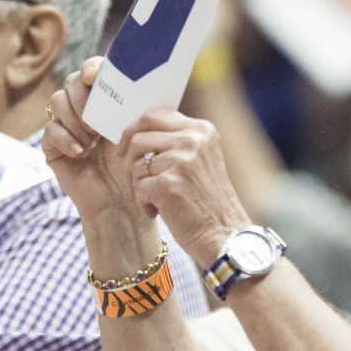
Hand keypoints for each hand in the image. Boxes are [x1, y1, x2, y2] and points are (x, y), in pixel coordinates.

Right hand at [41, 60, 138, 220]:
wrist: (122, 204)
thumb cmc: (136, 169)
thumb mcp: (141, 133)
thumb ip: (139, 106)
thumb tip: (144, 78)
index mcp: (106, 102)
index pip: (92, 71)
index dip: (90, 68)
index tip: (94, 76)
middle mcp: (83, 110)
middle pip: (71, 82)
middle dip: (82, 97)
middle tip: (96, 121)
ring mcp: (66, 127)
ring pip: (57, 101)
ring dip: (74, 117)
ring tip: (91, 140)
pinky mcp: (53, 147)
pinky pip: (50, 130)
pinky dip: (65, 138)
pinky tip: (81, 152)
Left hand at [118, 109, 254, 262]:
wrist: (225, 235)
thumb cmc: (207, 200)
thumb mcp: (200, 160)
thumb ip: (176, 141)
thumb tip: (136, 131)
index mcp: (201, 130)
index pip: (154, 115)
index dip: (133, 129)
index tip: (126, 146)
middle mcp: (193, 140)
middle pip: (139, 136)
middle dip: (127, 156)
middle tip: (131, 174)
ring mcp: (182, 161)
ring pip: (136, 164)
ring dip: (139, 185)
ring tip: (156, 199)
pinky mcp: (169, 184)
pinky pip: (138, 186)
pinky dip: (143, 202)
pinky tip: (158, 211)